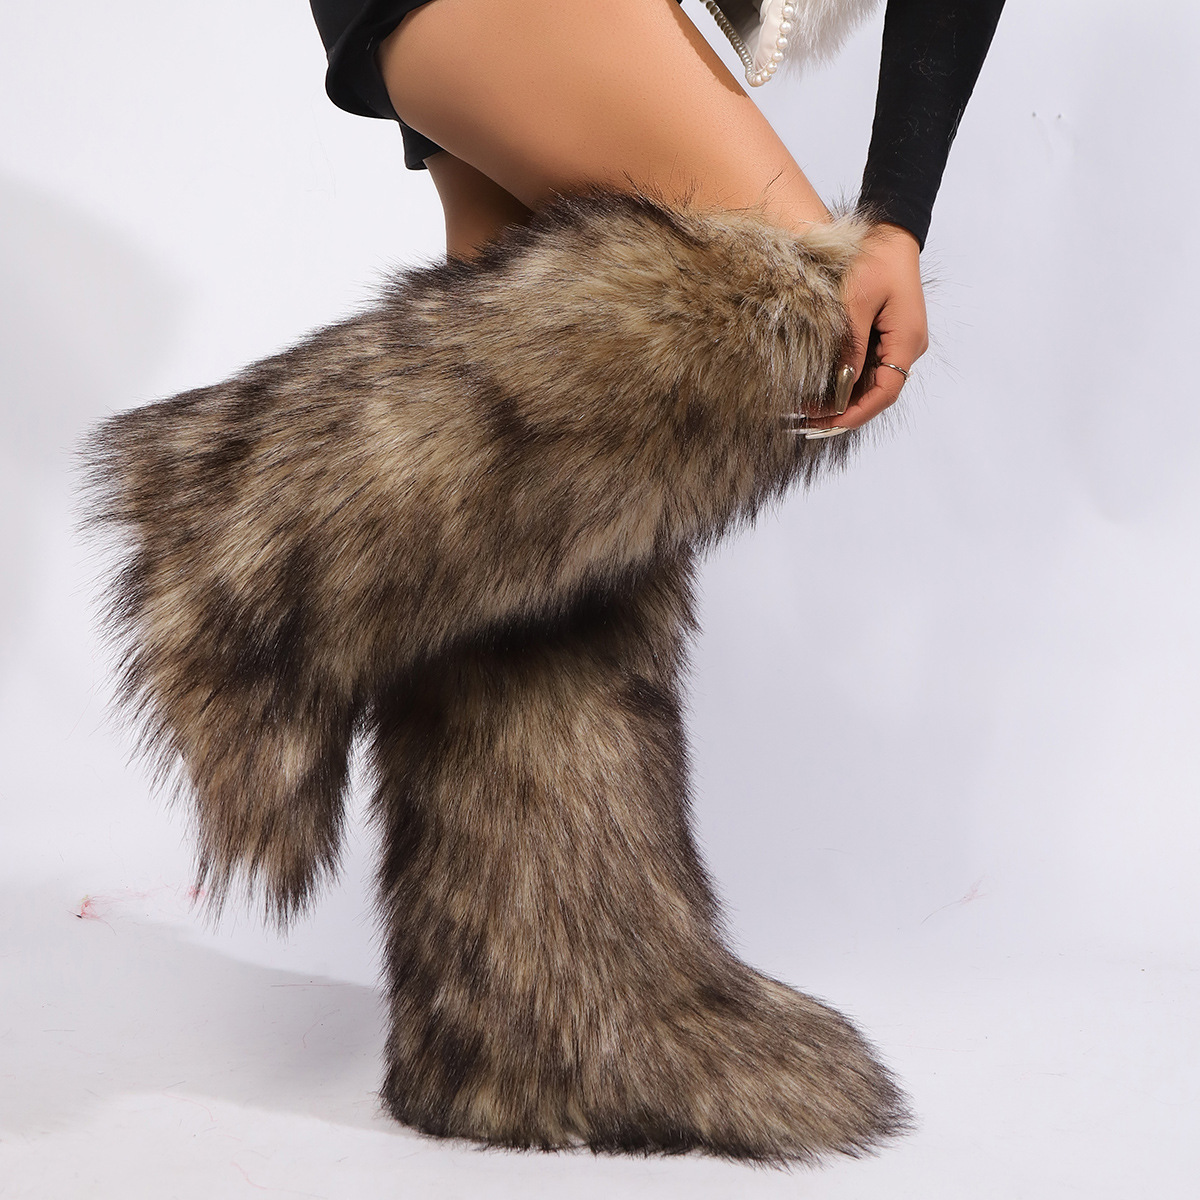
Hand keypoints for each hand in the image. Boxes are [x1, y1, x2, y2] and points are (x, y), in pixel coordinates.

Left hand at [825, 223, 927, 429]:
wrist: (890, 235)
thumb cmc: (875, 260)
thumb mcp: (856, 302)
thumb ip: (851, 345)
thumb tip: (841, 384)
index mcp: (907, 340)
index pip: (886, 392)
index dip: (857, 412)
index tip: (827, 422)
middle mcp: (908, 347)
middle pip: (878, 393)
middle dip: (844, 411)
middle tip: (806, 422)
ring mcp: (899, 343)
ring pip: (872, 383)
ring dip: (844, 399)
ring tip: (807, 410)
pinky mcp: (887, 337)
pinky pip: (869, 368)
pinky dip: (847, 381)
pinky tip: (821, 388)